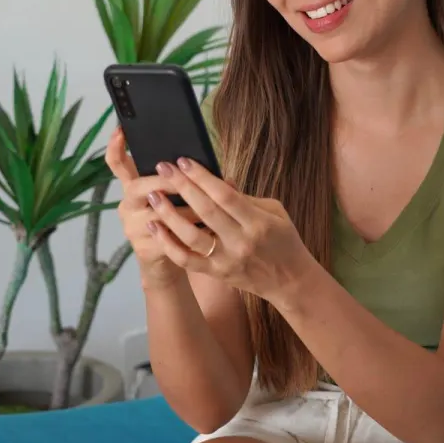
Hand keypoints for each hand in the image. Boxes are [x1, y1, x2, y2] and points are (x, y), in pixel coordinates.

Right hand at [104, 128, 200, 289]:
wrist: (169, 262)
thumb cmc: (180, 221)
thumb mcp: (178, 197)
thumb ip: (184, 180)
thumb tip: (210, 166)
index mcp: (134, 188)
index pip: (117, 164)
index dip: (115, 146)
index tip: (121, 129)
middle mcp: (128, 205)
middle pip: (138, 187)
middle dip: (165, 181)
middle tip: (183, 178)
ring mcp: (132, 227)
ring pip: (159, 213)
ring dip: (186, 209)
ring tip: (207, 208)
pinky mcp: (143, 248)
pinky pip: (168, 236)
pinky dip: (189, 231)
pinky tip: (205, 229)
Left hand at [144, 157, 319, 306]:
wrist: (290, 282)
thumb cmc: (284, 240)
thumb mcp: (275, 212)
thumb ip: (245, 198)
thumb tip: (218, 180)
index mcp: (258, 222)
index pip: (225, 195)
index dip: (202, 176)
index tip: (184, 160)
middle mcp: (240, 241)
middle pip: (205, 211)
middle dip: (182, 186)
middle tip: (163, 167)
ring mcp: (226, 260)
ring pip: (191, 237)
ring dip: (169, 215)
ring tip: (153, 196)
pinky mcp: (216, 273)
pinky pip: (187, 260)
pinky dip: (168, 244)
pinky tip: (155, 227)